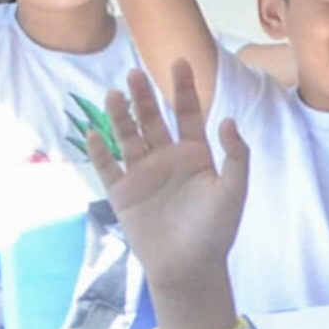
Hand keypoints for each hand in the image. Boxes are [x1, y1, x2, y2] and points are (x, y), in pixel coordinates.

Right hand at [86, 55, 252, 289]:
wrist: (189, 267)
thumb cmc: (215, 231)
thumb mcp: (234, 192)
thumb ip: (236, 157)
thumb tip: (229, 120)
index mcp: (195, 154)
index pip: (188, 113)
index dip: (184, 88)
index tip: (180, 61)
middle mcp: (167, 158)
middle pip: (153, 119)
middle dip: (145, 96)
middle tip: (136, 73)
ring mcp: (142, 173)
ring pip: (128, 136)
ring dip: (121, 115)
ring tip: (116, 93)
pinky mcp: (122, 192)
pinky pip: (106, 166)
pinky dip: (98, 150)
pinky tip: (92, 131)